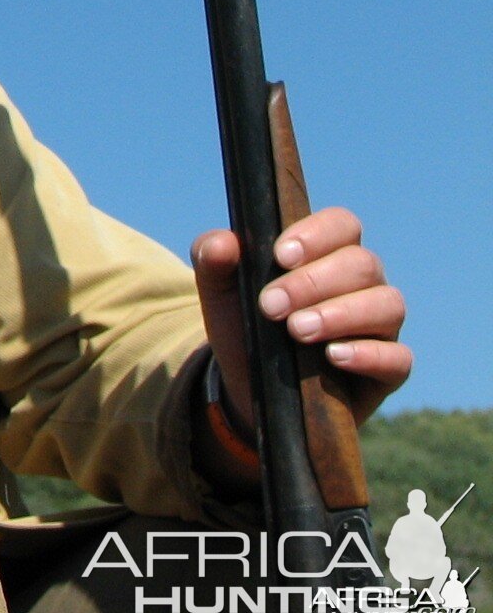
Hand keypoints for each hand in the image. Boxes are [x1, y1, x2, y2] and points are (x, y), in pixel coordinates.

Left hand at [191, 207, 410, 434]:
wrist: (249, 388)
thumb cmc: (244, 325)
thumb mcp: (221, 293)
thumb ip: (213, 260)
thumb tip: (221, 243)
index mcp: (327, 253)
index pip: (342, 224)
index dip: (317, 234)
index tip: (281, 255)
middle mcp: (362, 284)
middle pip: (362, 263)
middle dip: (314, 283)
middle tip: (272, 306)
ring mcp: (380, 326)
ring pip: (388, 304)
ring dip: (341, 314)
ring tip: (298, 330)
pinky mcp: (388, 369)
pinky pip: (398, 357)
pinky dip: (368, 354)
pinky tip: (334, 356)